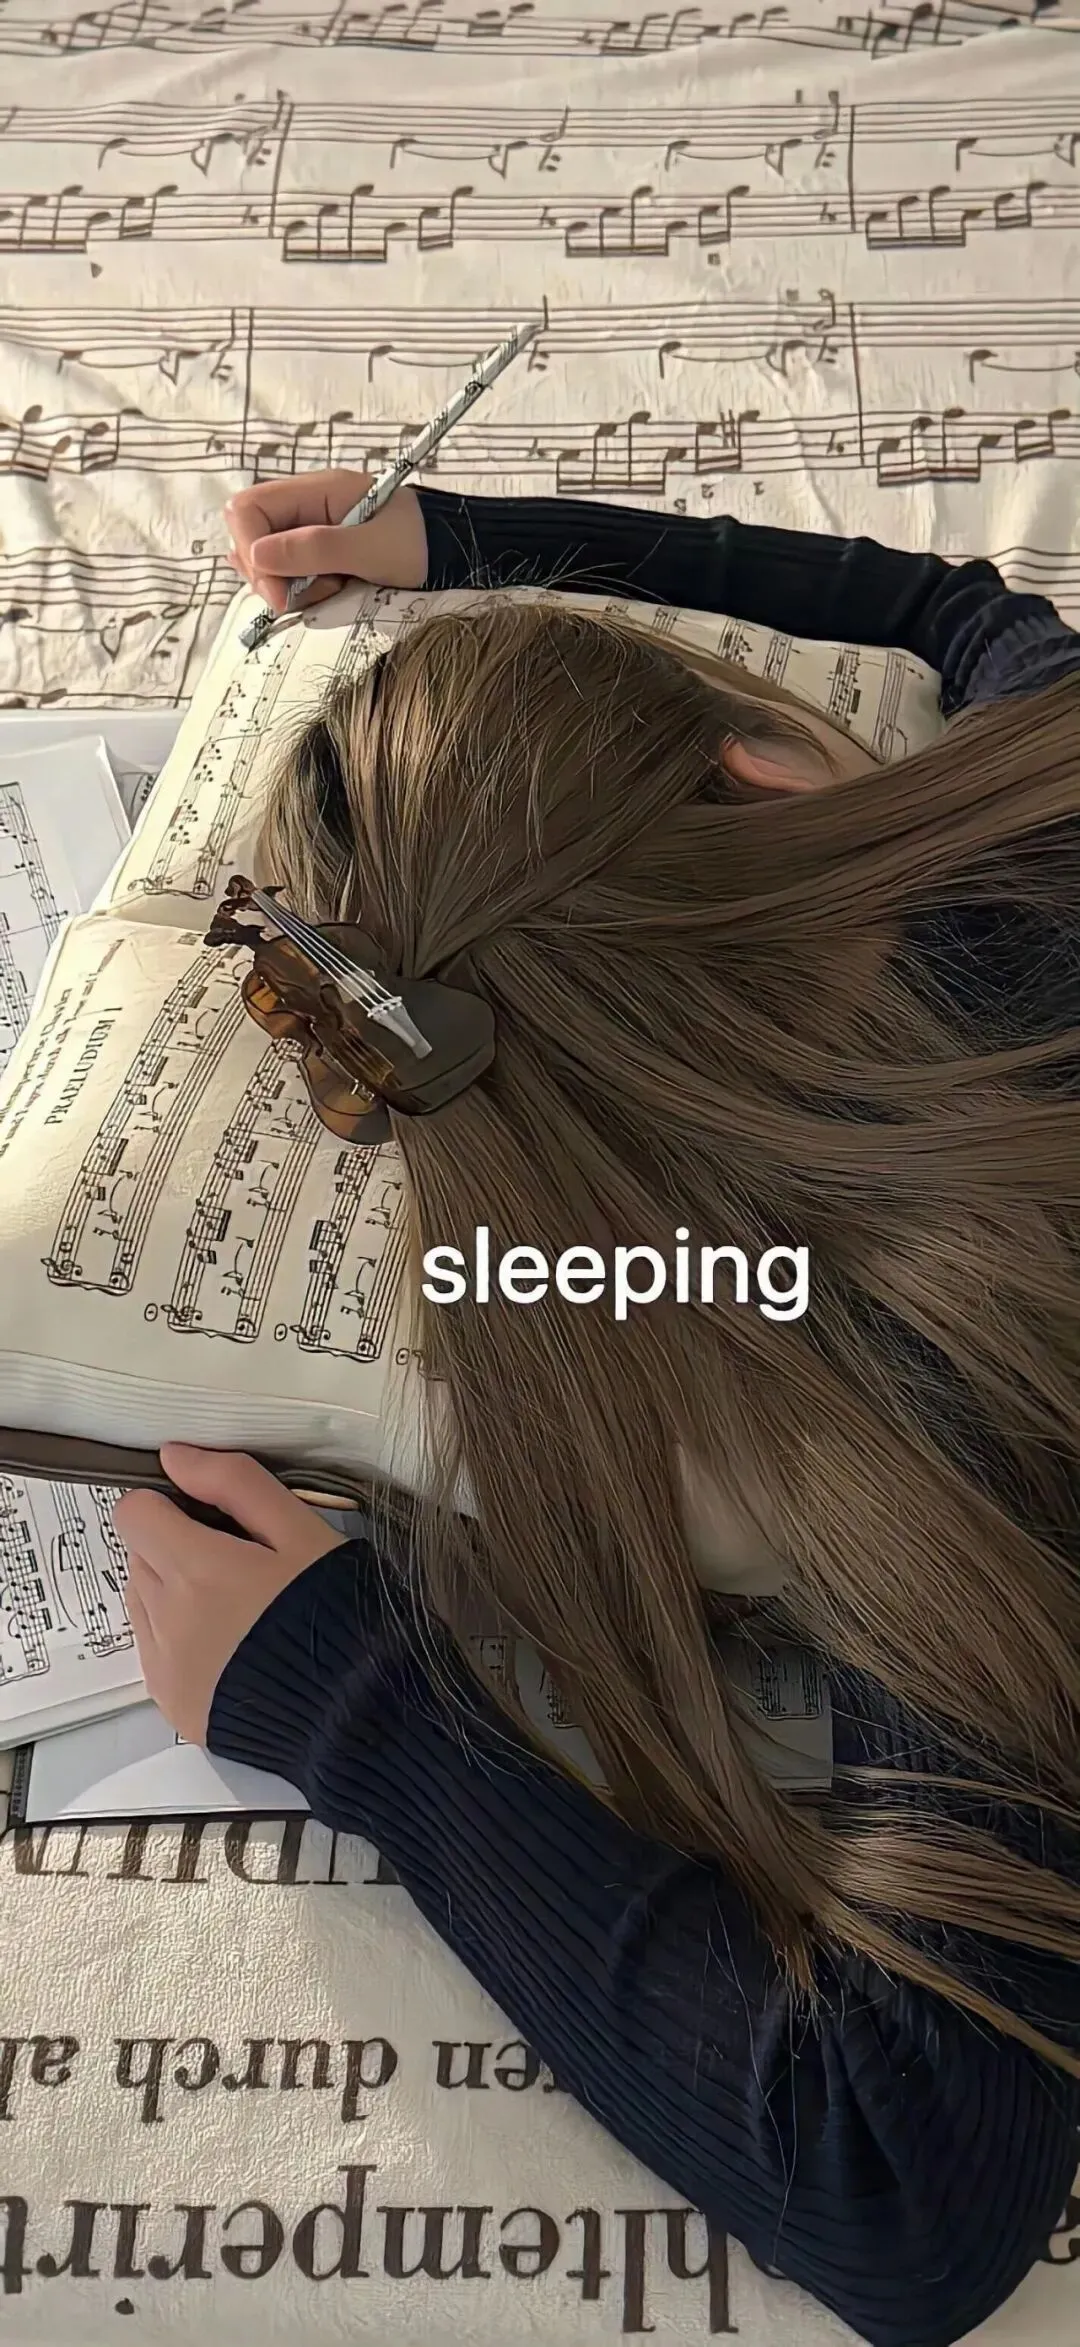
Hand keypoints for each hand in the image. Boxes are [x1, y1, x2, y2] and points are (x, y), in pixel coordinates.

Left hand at [113, 1445, 344, 1743]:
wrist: (357, 1709)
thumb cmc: (338, 1613)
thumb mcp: (301, 1532)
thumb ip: (235, 1484)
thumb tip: (177, 1457)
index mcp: (196, 1569)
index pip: (135, 1513)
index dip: (169, 1504)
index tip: (208, 1516)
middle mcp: (167, 1620)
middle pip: (140, 1557)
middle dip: (176, 1548)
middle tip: (238, 1563)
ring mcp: (166, 1668)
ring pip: (143, 1604)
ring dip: (174, 1595)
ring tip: (237, 1608)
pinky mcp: (173, 1705)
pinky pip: (155, 1654)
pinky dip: (179, 1642)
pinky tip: (232, 1646)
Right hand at [224, 470, 428, 613]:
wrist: (456, 553)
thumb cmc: (421, 542)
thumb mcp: (371, 548)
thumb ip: (315, 549)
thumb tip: (257, 555)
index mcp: (315, 490)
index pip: (247, 509)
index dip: (251, 549)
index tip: (279, 591)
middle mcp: (306, 508)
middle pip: (251, 540)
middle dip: (269, 576)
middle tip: (307, 596)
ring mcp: (311, 534)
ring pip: (268, 564)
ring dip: (290, 587)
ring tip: (333, 590)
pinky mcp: (321, 558)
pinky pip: (291, 577)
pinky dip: (303, 593)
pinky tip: (332, 593)